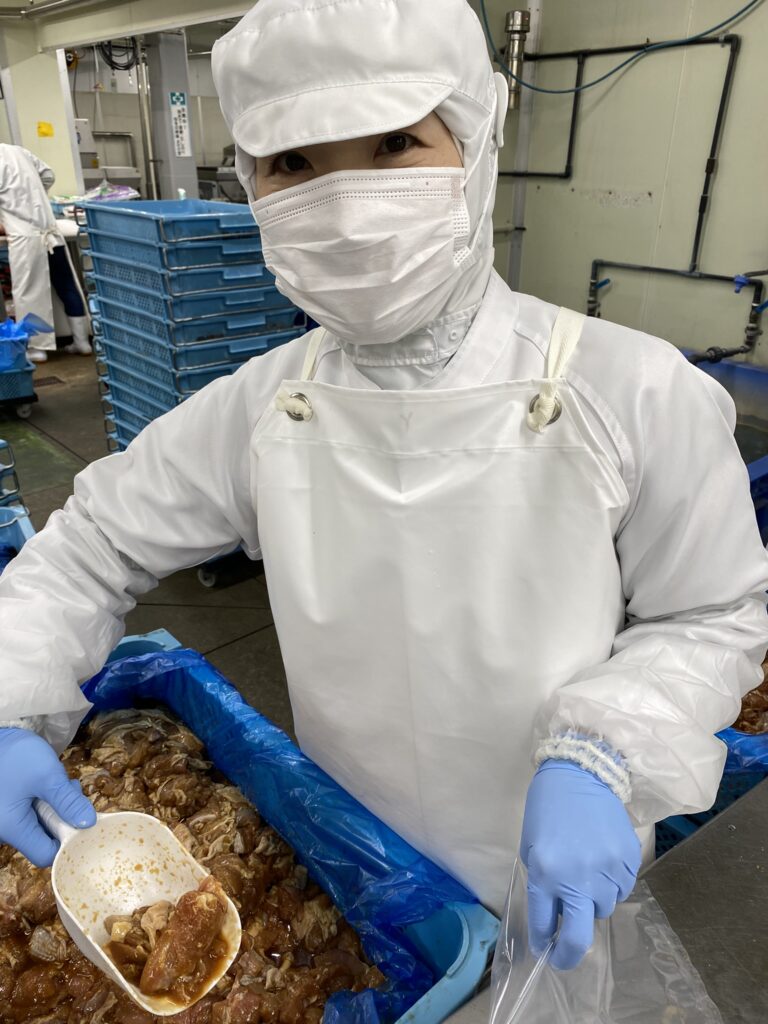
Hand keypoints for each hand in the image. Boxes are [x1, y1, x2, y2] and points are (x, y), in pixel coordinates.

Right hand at [0, 728, 95, 866]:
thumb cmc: (15, 756)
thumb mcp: (46, 775)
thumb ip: (67, 802)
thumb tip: (89, 823)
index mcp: (11, 829)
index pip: (45, 855)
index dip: (67, 842)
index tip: (82, 821)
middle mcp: (5, 831)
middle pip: (44, 839)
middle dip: (65, 818)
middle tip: (71, 791)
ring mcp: (7, 820)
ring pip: (40, 825)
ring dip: (57, 807)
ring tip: (61, 783)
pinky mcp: (9, 809)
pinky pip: (32, 814)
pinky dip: (46, 802)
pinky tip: (50, 784)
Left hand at [521, 759, 640, 969]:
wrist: (582, 775)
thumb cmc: (549, 809)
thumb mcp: (532, 847)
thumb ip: (543, 883)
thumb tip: (554, 917)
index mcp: (545, 873)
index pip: (542, 925)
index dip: (542, 943)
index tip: (545, 951)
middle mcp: (577, 879)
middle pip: (577, 938)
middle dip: (568, 955)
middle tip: (564, 956)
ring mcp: (606, 872)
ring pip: (602, 910)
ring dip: (591, 904)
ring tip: (585, 877)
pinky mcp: (628, 863)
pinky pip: (621, 890)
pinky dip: (610, 885)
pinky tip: (601, 862)